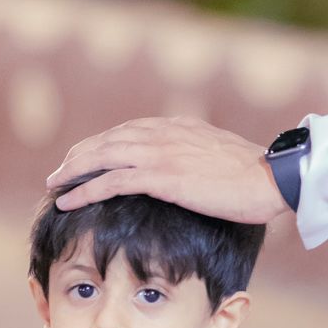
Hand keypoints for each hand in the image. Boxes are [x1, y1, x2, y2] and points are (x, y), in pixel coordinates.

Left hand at [46, 114, 288, 223]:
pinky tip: (67, 200)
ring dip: (73, 170)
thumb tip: (191, 168)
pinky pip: (112, 181)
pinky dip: (85, 189)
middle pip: (108, 140)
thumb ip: (198, 154)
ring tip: (55, 184)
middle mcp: (164, 134)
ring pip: (102, 156)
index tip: (86, 158)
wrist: (271, 178)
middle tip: (61, 172)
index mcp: (178, 127)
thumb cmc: (255, 175)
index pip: (128, 131)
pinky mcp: (161, 176)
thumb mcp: (220, 154)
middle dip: (80, 156)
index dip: (102, 145)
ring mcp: (161, 153)